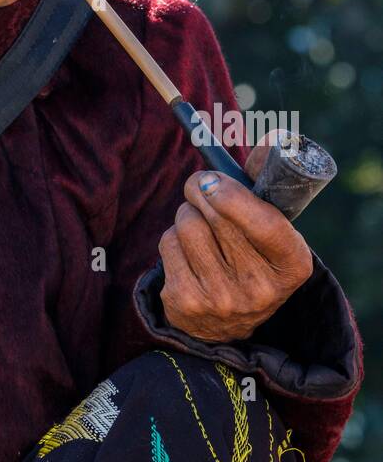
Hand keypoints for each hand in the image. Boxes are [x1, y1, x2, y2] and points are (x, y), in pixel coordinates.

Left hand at [158, 133, 314, 342]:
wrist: (227, 322)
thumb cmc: (251, 253)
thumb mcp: (272, 225)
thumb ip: (267, 181)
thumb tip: (273, 139)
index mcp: (292, 264)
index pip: (267, 226)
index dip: (234, 198)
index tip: (212, 181)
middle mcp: (261, 289)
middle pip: (217, 216)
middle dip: (203, 190)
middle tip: (202, 186)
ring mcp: (222, 300)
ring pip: (188, 223)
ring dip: (189, 213)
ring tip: (202, 227)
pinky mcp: (186, 304)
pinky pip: (168, 242)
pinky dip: (174, 237)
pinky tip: (188, 253)